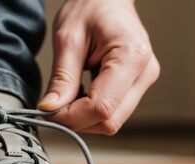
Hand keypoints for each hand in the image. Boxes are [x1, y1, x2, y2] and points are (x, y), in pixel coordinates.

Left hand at [38, 0, 159, 134]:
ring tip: (71, 92)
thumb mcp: (68, 38)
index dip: (72, 117)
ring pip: (113, 120)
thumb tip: (51, 109)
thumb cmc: (91, 7)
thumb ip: (62, 77)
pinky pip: (115, 111)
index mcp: (131, 56)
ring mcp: (144, 80)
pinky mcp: (138, 85)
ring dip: (86, 116)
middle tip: (56, 104)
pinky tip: (83, 91)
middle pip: (110, 120)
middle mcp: (145, 72)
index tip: (49, 111)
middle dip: (79, 120)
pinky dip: (93, 109)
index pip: (102, 107)